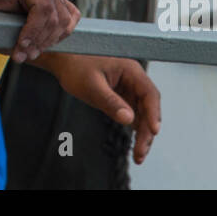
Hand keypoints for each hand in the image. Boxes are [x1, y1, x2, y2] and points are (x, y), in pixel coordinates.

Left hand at [0, 0, 79, 63]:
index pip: (43, 8)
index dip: (34, 30)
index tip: (21, 45)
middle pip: (55, 18)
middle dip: (39, 41)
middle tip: (22, 55)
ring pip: (64, 23)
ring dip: (48, 43)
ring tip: (29, 53)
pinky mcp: (60, 4)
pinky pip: (72, 19)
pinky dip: (62, 35)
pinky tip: (45, 43)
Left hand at [41, 54, 160, 163]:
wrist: (62, 60)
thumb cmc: (76, 67)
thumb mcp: (92, 86)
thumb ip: (110, 102)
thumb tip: (129, 120)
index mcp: (130, 70)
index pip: (149, 94)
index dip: (154, 114)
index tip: (154, 132)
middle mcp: (133, 79)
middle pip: (148, 107)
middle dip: (147, 131)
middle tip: (141, 153)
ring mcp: (128, 87)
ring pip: (142, 113)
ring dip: (143, 133)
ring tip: (139, 155)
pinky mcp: (121, 95)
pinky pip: (133, 113)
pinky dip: (135, 128)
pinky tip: (135, 144)